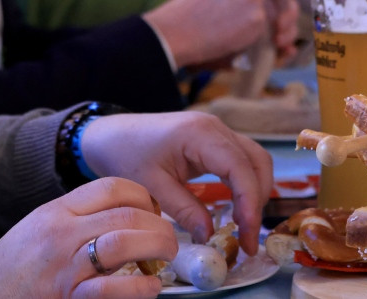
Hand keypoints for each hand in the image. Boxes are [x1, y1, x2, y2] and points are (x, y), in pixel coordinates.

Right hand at [0, 178, 175, 298]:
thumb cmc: (8, 272)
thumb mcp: (38, 232)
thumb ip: (75, 222)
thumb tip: (123, 220)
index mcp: (55, 212)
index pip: (112, 187)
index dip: (145, 197)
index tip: (155, 213)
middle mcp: (60, 234)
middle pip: (126, 212)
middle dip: (159, 225)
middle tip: (169, 242)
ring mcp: (63, 267)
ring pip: (123, 241)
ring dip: (156, 249)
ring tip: (165, 260)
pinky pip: (111, 290)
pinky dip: (139, 289)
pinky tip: (149, 290)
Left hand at [81, 112, 273, 256]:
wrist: (109, 134)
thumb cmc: (125, 154)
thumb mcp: (151, 187)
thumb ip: (184, 210)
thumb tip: (211, 236)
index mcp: (200, 134)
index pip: (240, 167)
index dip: (249, 202)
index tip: (247, 235)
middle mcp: (215, 127)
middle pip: (256, 161)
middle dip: (257, 200)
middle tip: (247, 237)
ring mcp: (216, 131)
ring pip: (254, 159)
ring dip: (254, 192)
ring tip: (243, 226)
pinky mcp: (213, 139)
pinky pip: (240, 160)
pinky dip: (244, 184)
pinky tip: (235, 208)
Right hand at [146, 0, 298, 67]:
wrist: (176, 31)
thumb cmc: (189, 14)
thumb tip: (270, 5)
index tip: (278, 10)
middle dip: (285, 12)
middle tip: (281, 33)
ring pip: (273, 13)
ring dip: (268, 30)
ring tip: (246, 38)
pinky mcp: (257, 16)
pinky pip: (266, 31)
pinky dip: (258, 40)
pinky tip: (238, 42)